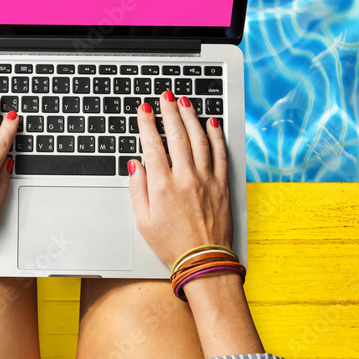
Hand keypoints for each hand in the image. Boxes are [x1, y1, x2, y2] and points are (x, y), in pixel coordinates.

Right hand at [127, 91, 232, 266]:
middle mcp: (185, 178)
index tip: (144, 109)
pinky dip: (216, 136)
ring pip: (199, 139)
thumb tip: (135, 165)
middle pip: (177, 136)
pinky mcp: (222, 185)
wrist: (204, 262)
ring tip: (185, 102)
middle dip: (170, 111)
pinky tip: (211, 123)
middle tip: (166, 96)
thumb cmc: (171, 244)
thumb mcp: (143, 220)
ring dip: (191, 117)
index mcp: (163, 186)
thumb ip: (137, 189)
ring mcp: (207, 180)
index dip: (147, 123)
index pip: (153, 145)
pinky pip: (220, 154)